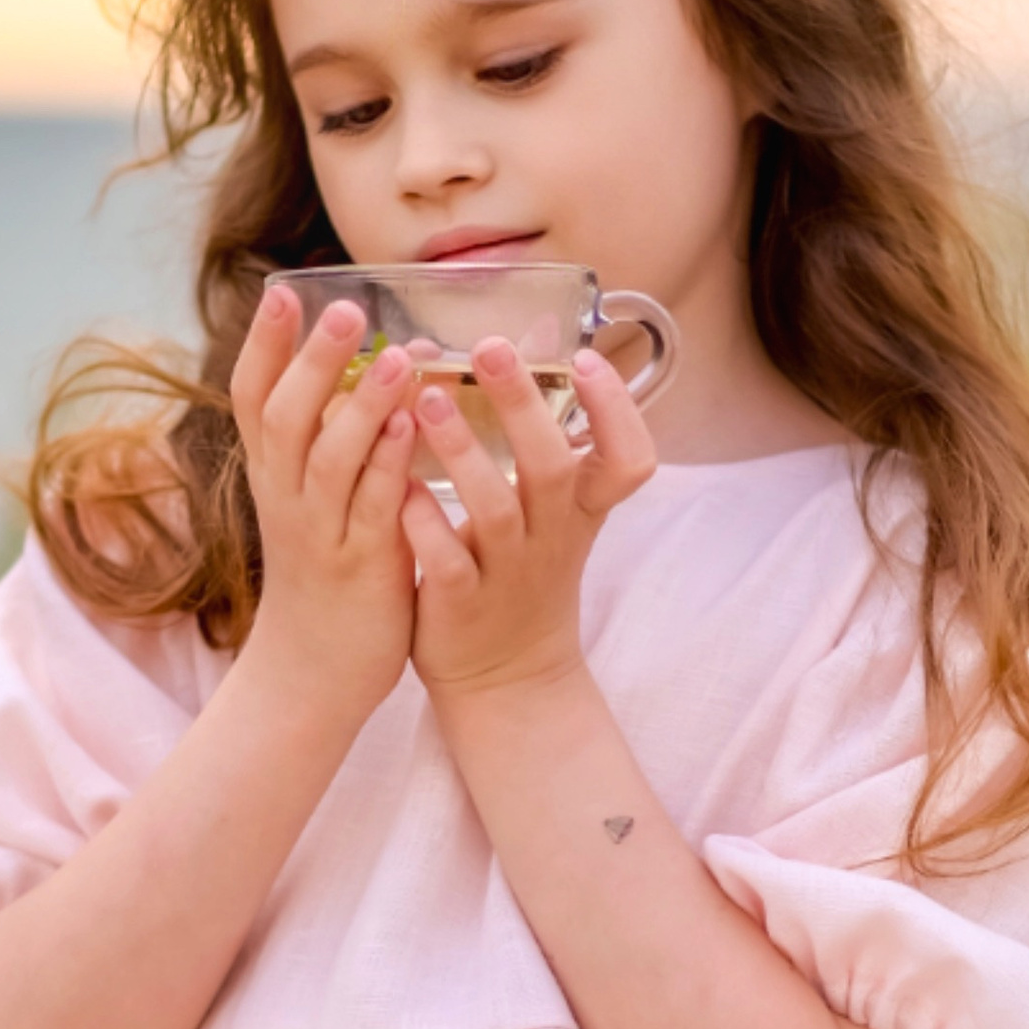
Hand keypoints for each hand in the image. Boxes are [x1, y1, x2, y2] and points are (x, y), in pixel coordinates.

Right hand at [230, 285, 418, 717]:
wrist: (311, 671)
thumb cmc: (323, 572)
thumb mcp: (309, 499)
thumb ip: (329, 437)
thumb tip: (375, 362)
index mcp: (272, 474)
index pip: (253, 397)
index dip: (264, 344)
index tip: (282, 289)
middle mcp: (285, 496)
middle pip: (286, 415)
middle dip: (314, 360)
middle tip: (345, 308)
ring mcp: (319, 531)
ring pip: (329, 458)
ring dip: (362, 405)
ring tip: (398, 357)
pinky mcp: (360, 566)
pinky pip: (372, 508)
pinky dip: (389, 465)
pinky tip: (411, 428)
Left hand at [403, 341, 654, 698]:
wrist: (508, 680)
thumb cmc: (522, 575)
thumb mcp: (554, 516)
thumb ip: (548, 445)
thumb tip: (540, 348)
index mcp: (580, 511)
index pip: (630, 459)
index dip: (617, 410)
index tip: (585, 359)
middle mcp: (552, 538)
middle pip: (554, 467)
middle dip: (523, 405)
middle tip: (488, 348)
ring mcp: (509, 574)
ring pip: (495, 511)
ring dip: (462, 454)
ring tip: (425, 401)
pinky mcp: (463, 606)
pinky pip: (448, 563)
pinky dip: (425, 525)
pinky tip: (398, 486)